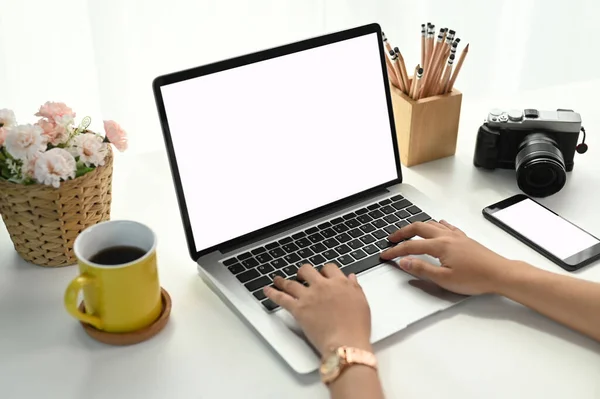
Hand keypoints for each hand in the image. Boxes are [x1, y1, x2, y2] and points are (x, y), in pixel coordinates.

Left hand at [264, 264, 370, 354]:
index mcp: (340, 283)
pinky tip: (267, 290)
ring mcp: (309, 297)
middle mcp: (323, 286)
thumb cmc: (356, 327)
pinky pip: (282, 298)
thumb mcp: (362, 303)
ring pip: (292, 283)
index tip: (322, 274)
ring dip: (283, 280)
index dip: (324, 271)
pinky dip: (272, 293)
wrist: (346, 342)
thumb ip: (355, 288)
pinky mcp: (298, 309)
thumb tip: (350, 277)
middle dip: (303, 272)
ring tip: (277, 279)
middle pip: (308, 271)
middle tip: (301, 276)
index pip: (329, 268)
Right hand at [380, 220, 511, 294]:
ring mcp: (456, 236)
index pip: (410, 246)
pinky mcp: (464, 239)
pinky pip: (446, 226)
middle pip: (418, 228)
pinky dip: (436, 225)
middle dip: (402, 233)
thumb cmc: (476, 278)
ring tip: (408, 232)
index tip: (385, 255)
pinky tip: (436, 225)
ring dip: (416, 227)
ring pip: (431, 225)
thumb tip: (404, 262)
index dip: (395, 251)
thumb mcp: (444, 279)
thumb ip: (421, 269)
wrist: (500, 274)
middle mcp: (446, 237)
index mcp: (439, 246)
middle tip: (392, 239)